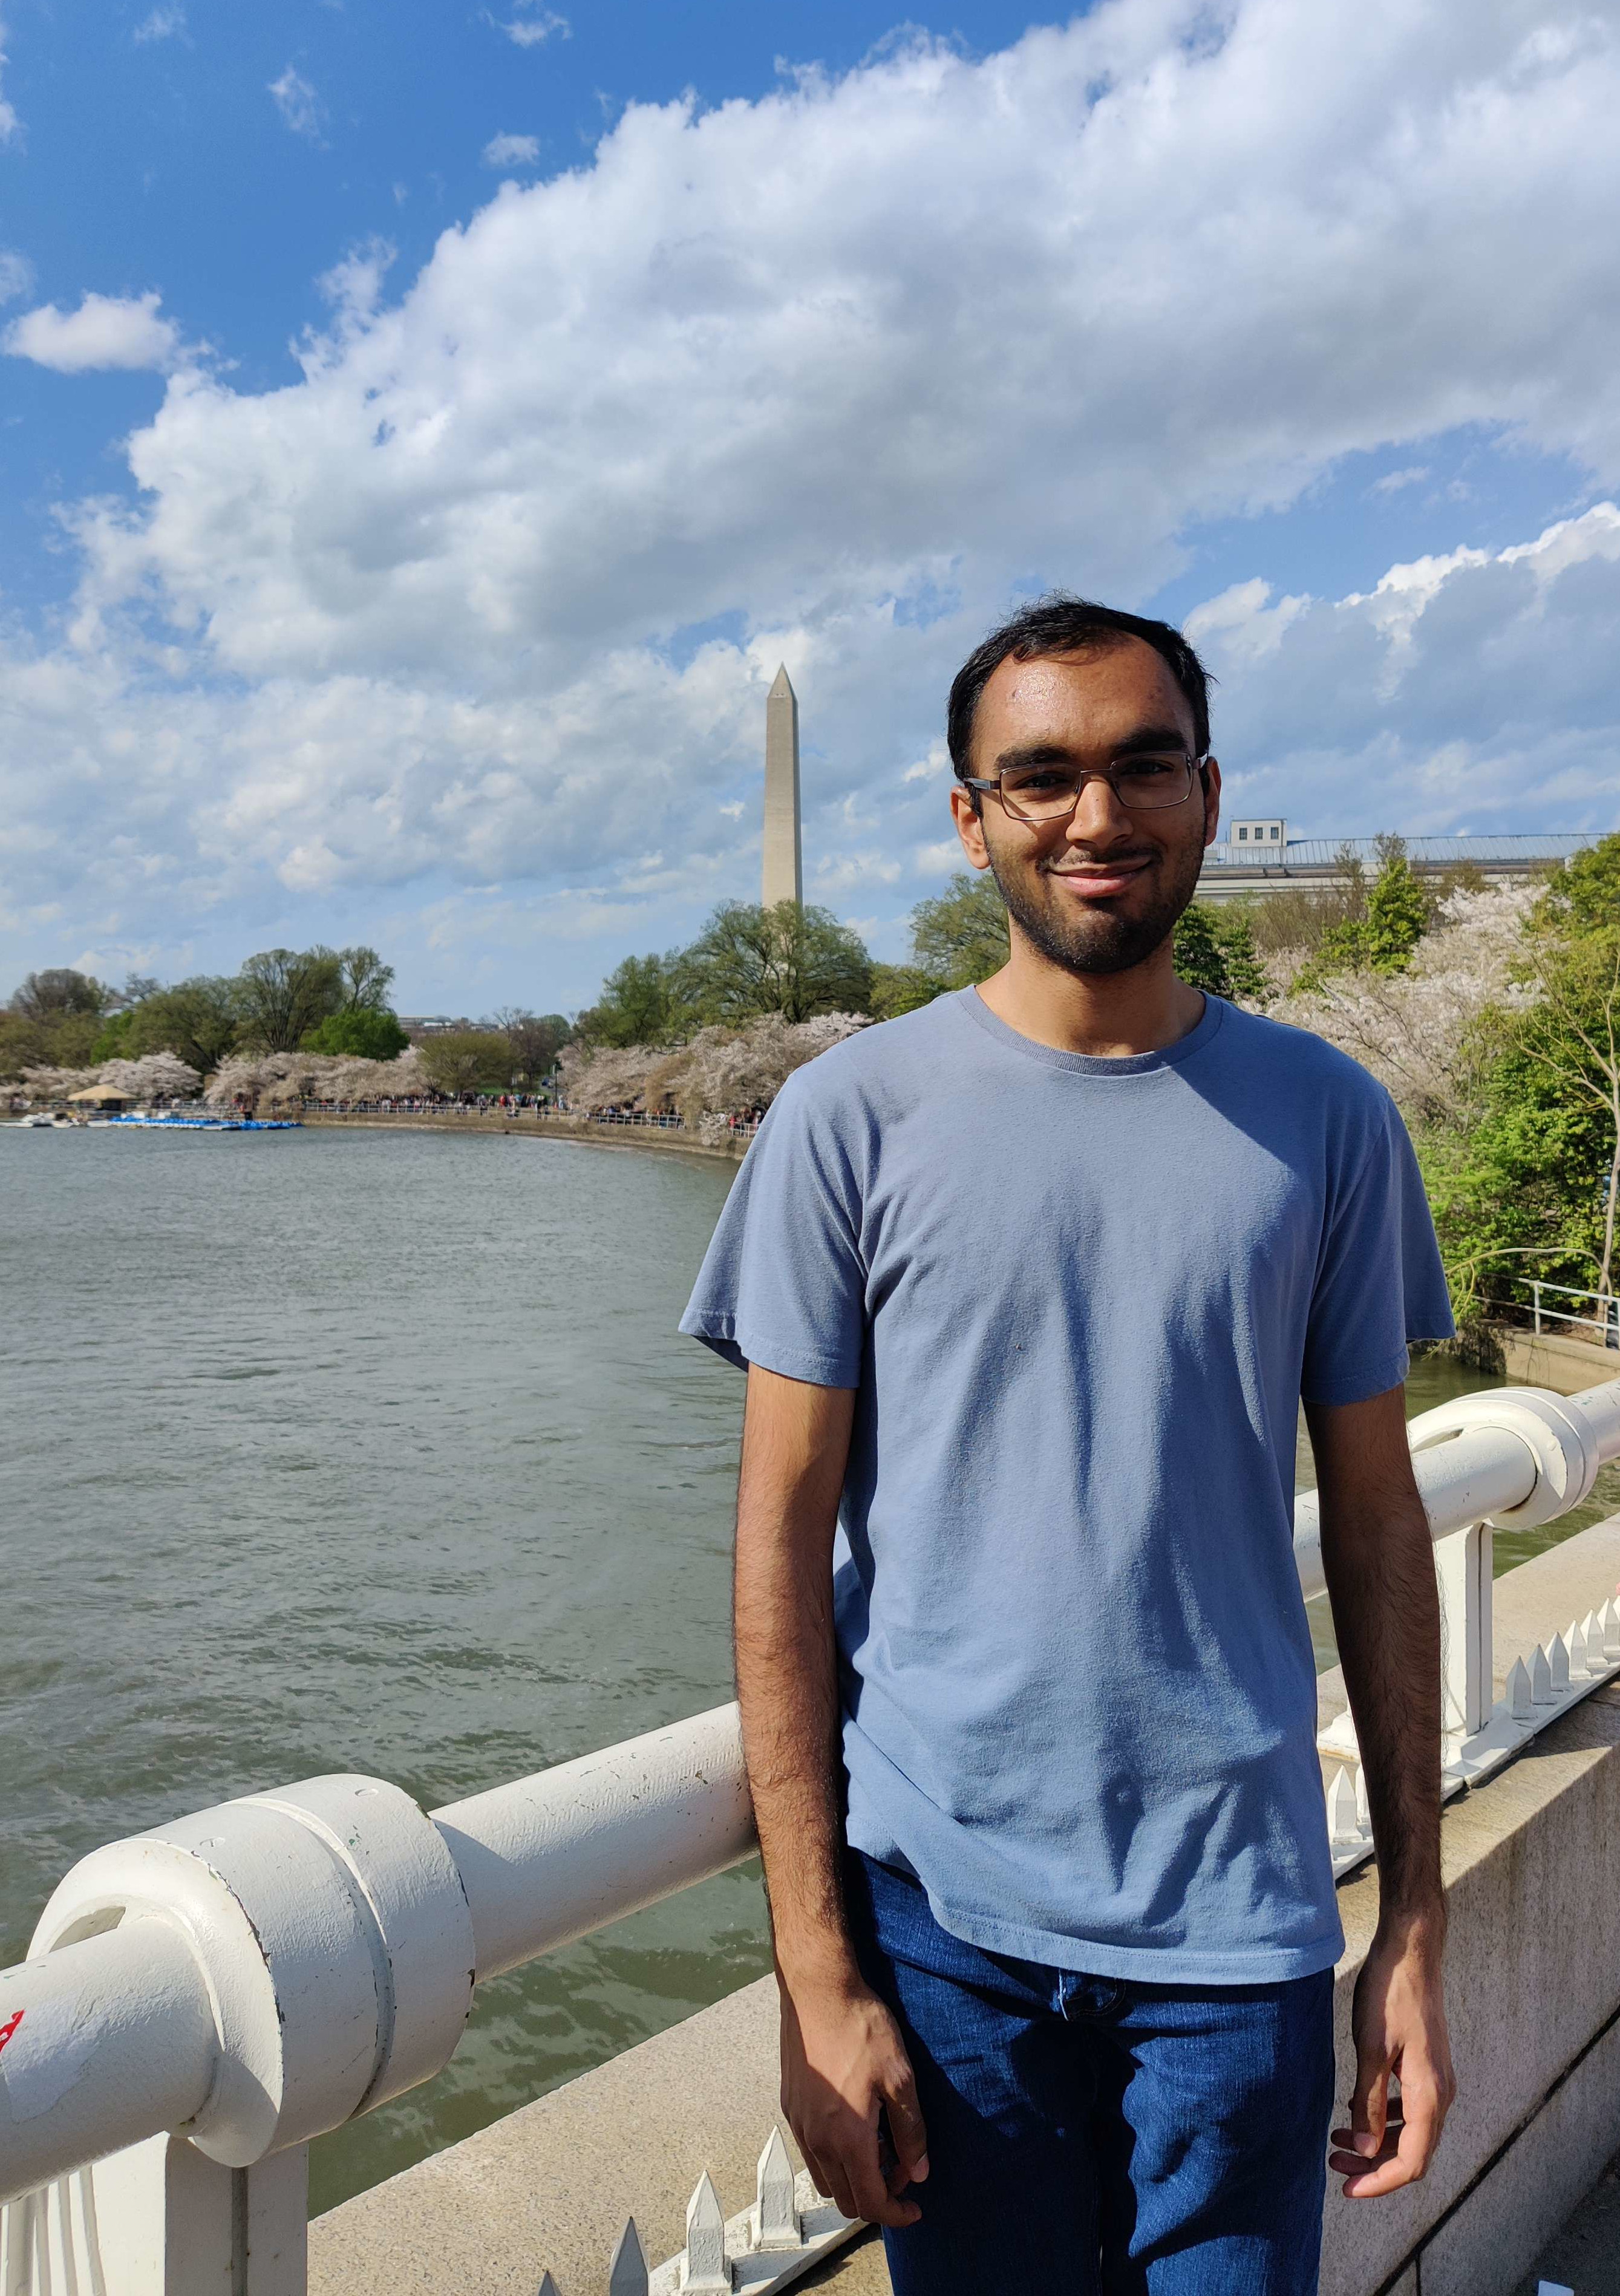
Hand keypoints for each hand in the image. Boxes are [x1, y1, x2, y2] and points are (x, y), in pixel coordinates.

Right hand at [778, 1970, 929, 2227]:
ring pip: (826, 2179)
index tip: (915, 2207)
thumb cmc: (861, 2028)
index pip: (870, 2203)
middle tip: (901, 2168)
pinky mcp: (790, 2106)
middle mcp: (817, 2140)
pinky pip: (811, 2152)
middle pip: (845, 2199)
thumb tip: (919, 2172)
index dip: (896, 2214)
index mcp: (847, 2138)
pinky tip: (853, 2123)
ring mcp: (799, 2124)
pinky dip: (834, 2157)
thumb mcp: (900, 2077)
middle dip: (877, 2197)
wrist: (817, 1990)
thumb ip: (911, 2131)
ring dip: (853, 2178)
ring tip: (879, 2144)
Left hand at [1329, 1913, 1455, 2197]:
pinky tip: (1357, 2110)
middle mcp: (1441, 2094)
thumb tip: (1366, 2151)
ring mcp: (1437, 2080)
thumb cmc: (1390, 1994)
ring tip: (1337, 2139)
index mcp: (1431, 2095)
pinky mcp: (1427, 2066)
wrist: (1412, 1950)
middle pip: (1412, 2152)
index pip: (1412, 2162)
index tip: (1347, 2189)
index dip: (1380, 2183)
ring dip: (1376, 2143)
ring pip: (1410, 2131)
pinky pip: (1410, 2108)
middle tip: (1333, 2164)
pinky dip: (1384, 2118)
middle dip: (1372, 2166)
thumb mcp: (1371, 2049)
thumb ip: (1369, 2103)